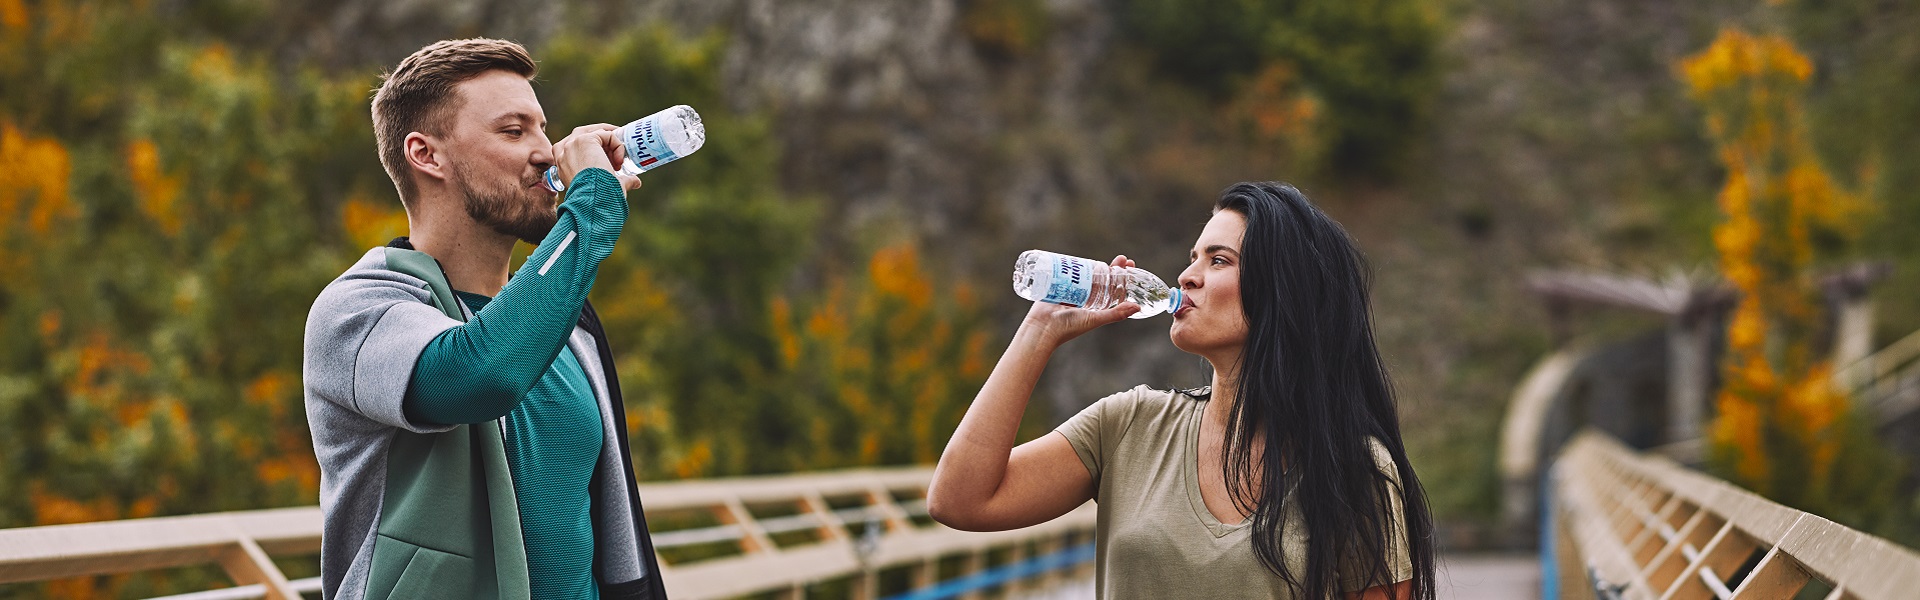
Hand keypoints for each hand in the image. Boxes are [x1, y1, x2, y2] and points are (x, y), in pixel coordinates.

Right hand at [553, 124, 641, 192]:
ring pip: (596, 132)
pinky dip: (617, 146)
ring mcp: (572, 144)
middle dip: (603, 140)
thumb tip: (636, 182)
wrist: (593, 200)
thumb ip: (620, 181)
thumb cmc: (597, 198)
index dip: (596, 150)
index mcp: (562, 163)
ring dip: (611, 142)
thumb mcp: (604, 186)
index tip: (610, 159)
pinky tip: (619, 162)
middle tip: (618, 150)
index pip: (577, 147)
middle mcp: (563, 152)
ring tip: (620, 157)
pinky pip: (606, 135)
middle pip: (585, 134)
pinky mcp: (585, 140)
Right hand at [1019, 254, 1140, 347]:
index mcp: (1096, 307)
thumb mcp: (1095, 319)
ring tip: (1102, 258)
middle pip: (1102, 279)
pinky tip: (1078, 258)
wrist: (1042, 327)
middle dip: (1112, 268)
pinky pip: (1067, 274)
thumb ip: (1115, 314)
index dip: (1123, 278)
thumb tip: (1138, 307)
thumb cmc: (1068, 327)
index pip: (1114, 289)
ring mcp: (1072, 292)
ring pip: (1086, 275)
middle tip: (1121, 258)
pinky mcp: (1058, 286)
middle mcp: (1086, 299)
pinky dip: (1073, 266)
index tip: (1130, 265)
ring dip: (1095, 265)